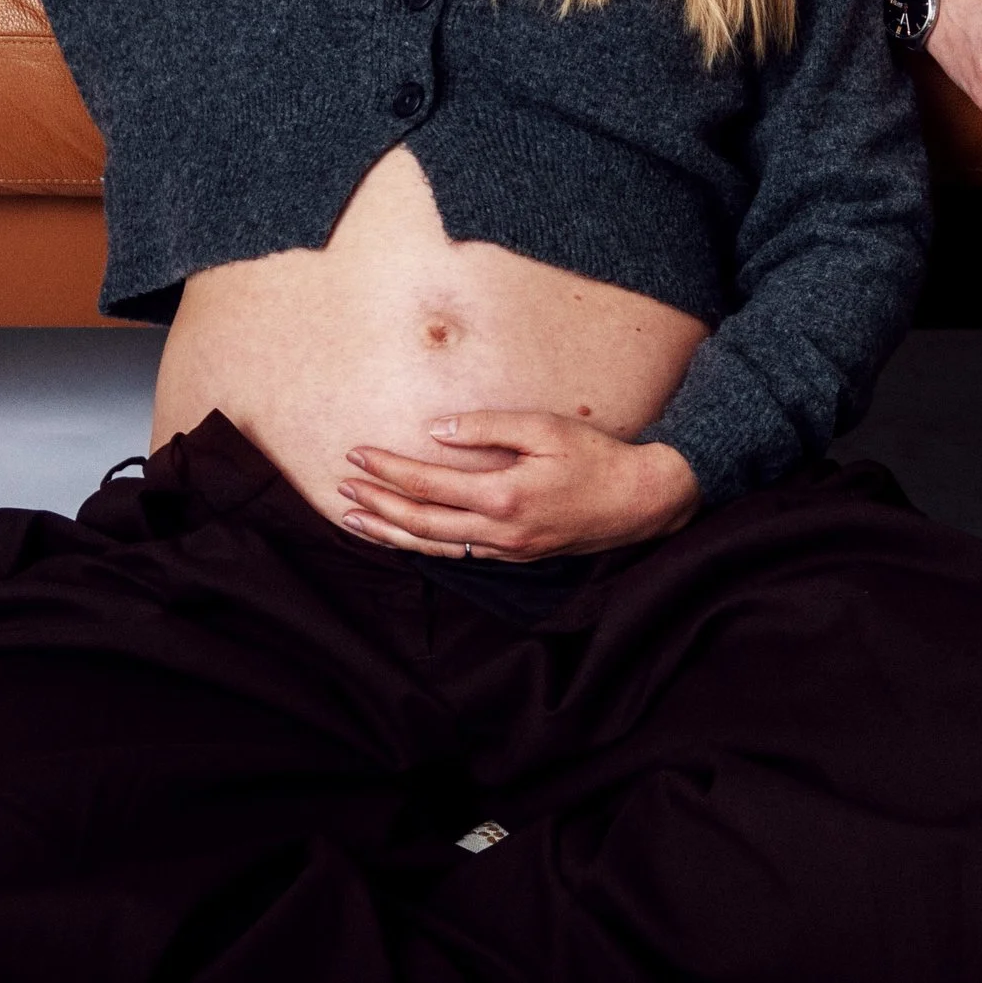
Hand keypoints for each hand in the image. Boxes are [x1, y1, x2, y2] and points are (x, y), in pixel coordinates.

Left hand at [335, 412, 699, 560]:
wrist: (640, 501)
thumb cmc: (596, 457)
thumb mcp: (545, 428)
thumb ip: (488, 427)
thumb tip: (435, 430)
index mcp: (502, 495)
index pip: (428, 483)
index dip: (388, 470)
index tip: (357, 454)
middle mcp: (499, 531)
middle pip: (420, 522)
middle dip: (376, 505)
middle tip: (340, 488)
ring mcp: (507, 550)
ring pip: (433, 547)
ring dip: (390, 534)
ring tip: (355, 521)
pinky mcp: (516, 555)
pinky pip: (458, 554)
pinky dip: (423, 547)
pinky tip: (404, 538)